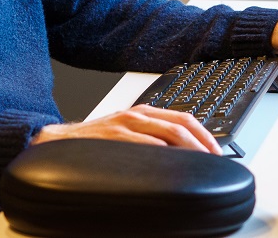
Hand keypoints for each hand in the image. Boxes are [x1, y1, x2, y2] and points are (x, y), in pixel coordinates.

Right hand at [31, 104, 222, 154]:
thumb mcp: (128, 134)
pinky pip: (145, 144)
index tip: (218, 152)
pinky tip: (173, 165)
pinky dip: (163, 155)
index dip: (205, 134)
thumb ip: (151, 139)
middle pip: (181, 125)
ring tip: (201, 165)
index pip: (184, 117)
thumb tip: (182, 155)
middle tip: (215, 161)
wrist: (59, 142)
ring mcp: (126, 124)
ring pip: (168, 133)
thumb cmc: (95, 143)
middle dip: (203, 144)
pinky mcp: (114, 137)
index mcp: (145, 112)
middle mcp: (138, 115)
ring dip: (190, 150)